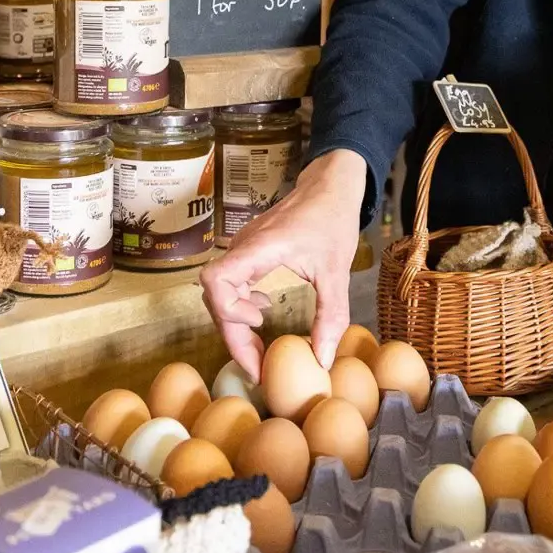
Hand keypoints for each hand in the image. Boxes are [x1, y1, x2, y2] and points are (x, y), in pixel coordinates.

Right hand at [200, 148, 366, 379]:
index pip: (216, 280)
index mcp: (259, 247)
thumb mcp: (337, 270)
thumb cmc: (332, 218)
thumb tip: (322, 360)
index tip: (258, 322)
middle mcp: (243, 247)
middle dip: (232, 335)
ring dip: (234, 324)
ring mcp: (243, 249)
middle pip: (215, 296)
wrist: (330, 184)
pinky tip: (262, 313)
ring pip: (221, 292)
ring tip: (258, 350)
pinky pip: (231, 284)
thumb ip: (331, 315)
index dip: (228, 310)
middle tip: (256, 367)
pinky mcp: (249, 252)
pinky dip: (240, 307)